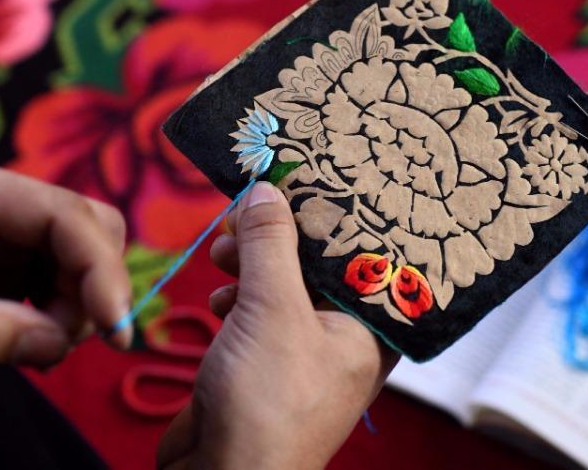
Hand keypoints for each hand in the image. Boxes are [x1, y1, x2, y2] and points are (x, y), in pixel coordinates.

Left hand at [0, 149, 132, 366]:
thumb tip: (59, 345)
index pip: (64, 215)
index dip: (101, 270)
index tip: (116, 331)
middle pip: (84, 225)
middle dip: (92, 285)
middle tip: (59, 343)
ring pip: (77, 252)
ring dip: (76, 303)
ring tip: (34, 346)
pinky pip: (52, 275)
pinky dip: (57, 310)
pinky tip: (28, 338)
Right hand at [157, 182, 398, 468]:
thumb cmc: (268, 403)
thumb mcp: (273, 309)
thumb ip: (270, 245)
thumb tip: (266, 191)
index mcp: (369, 328)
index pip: (360, 253)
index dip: (329, 216)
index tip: (296, 183)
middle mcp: (342, 339)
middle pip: (315, 266)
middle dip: (276, 239)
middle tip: (243, 217)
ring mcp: (301, 354)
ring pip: (282, 288)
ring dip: (250, 265)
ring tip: (222, 255)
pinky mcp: (264, 365)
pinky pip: (256, 314)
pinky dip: (237, 298)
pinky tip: (218, 298)